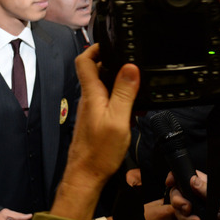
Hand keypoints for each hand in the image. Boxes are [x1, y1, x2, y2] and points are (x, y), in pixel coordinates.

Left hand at [50, 44, 139, 219]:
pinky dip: (118, 100)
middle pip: (95, 71)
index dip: (95, 48)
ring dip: (118, 84)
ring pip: (102, 87)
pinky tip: (130, 110)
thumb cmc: (99, 152)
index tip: (110, 43)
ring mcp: (90, 110)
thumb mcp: (118, 120)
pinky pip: (105, 102)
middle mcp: (88, 99)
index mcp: (91, 94)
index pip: (84, 61)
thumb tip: (130, 67)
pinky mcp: (94, 120)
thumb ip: (124, 93)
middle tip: (131, 67)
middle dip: (113, 65)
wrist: (85, 175)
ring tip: (135, 89)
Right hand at [168, 172, 219, 219]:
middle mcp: (197, 197)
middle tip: (188, 209)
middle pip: (177, 196)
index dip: (174, 179)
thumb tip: (192, 179)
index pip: (182, 177)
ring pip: (180, 214)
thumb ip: (206, 189)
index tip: (170, 183)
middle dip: (179, 204)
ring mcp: (197, 211)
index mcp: (202, 185)